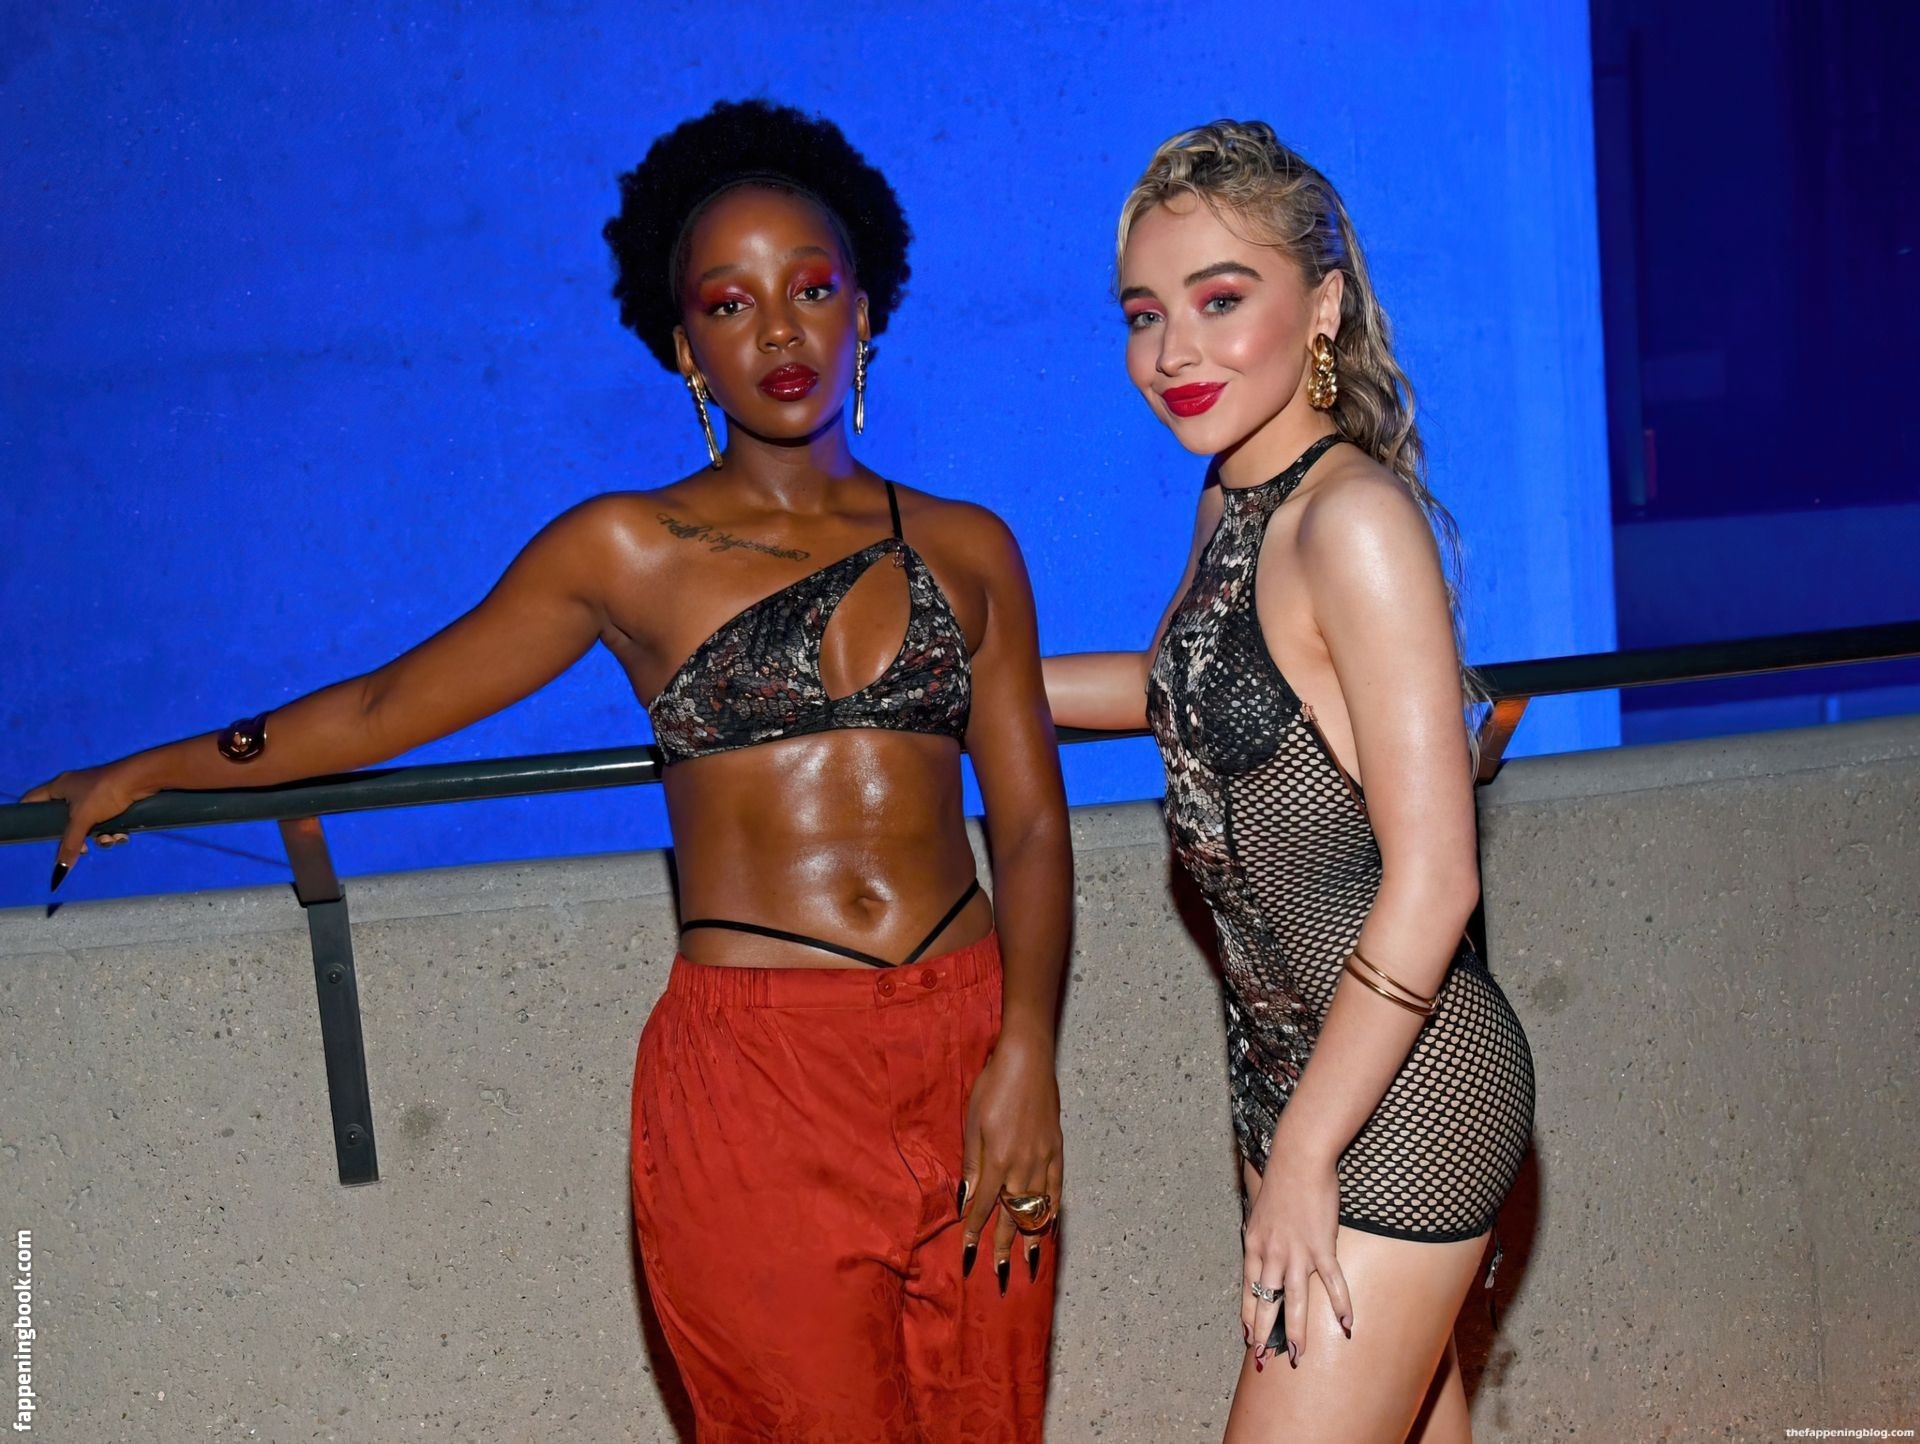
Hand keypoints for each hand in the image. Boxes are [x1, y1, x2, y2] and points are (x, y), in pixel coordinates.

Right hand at [22, 762, 147, 887]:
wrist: (141, 779)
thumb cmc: (104, 793)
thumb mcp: (83, 820)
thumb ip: (70, 843)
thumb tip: (61, 868)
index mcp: (59, 786)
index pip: (32, 800)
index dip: (29, 815)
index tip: (33, 832)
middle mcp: (75, 789)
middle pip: (64, 819)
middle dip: (76, 836)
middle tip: (82, 847)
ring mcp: (95, 794)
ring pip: (88, 823)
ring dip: (99, 836)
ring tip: (109, 839)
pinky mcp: (114, 800)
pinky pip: (106, 821)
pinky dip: (112, 831)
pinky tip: (121, 835)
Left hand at [959, 1028, 1062, 1293]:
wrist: (1027, 1060)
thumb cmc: (992, 1086)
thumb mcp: (972, 1122)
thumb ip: (971, 1163)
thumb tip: (966, 1198)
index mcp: (997, 1160)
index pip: (983, 1206)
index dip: (975, 1232)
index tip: (969, 1255)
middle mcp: (1022, 1166)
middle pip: (1011, 1215)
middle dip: (1003, 1246)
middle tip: (999, 1274)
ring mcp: (1044, 1160)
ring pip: (1037, 1208)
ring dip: (1030, 1238)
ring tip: (1029, 1264)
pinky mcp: (1057, 1151)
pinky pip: (1057, 1190)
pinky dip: (1052, 1212)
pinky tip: (1048, 1227)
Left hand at [1242, 1141, 1352, 1365]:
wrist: (1298, 1160)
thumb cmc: (1280, 1182)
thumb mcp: (1260, 1212)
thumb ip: (1261, 1236)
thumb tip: (1260, 1250)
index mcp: (1254, 1246)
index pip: (1248, 1290)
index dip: (1249, 1315)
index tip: (1249, 1337)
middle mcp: (1271, 1254)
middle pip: (1266, 1302)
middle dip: (1265, 1334)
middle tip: (1264, 1361)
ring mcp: (1296, 1252)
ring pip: (1294, 1301)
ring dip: (1297, 1332)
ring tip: (1298, 1357)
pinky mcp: (1321, 1246)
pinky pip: (1332, 1282)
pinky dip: (1341, 1305)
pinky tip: (1348, 1325)